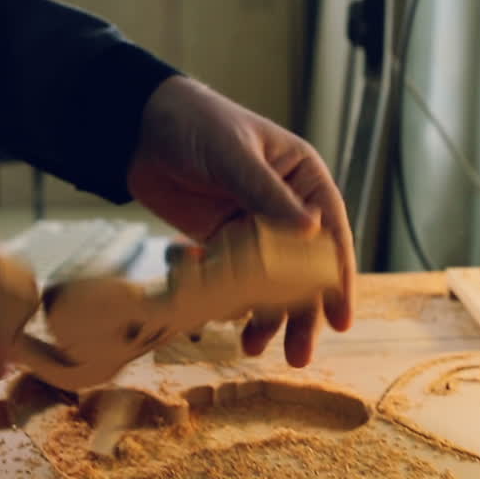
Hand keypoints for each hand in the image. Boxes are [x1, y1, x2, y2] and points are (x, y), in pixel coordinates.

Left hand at [127, 75, 355, 366]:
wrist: (139, 126)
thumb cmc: (196, 123)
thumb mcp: (234, 155)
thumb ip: (267, 194)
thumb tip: (313, 231)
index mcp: (302, 177)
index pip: (330, 233)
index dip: (337, 279)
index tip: (340, 320)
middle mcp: (284, 205)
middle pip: (303, 267)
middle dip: (302, 312)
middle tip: (299, 355)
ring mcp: (252, 225)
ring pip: (269, 280)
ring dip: (265, 315)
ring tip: (253, 347)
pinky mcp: (221, 240)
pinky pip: (234, 279)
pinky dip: (231, 302)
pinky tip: (225, 324)